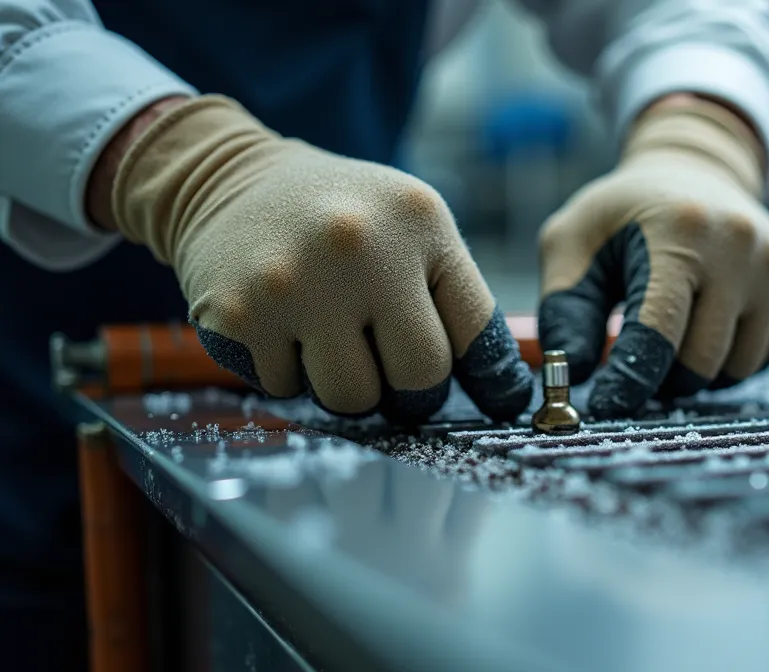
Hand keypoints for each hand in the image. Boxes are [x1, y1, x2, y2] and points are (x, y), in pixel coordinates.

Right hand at [108, 95, 532, 423]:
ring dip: (347, 383)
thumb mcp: (413, 225)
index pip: (474, 331)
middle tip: (393, 366)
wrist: (226, 180)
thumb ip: (457, 296)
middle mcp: (358, 249)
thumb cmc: (342, 215)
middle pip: (420, 378)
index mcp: (417, 221)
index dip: (490, 378)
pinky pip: (287, 391)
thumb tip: (505, 391)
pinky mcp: (238, 318)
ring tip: (330, 334)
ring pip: (352, 398)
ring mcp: (294, 285)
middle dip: (413, 388)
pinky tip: (282, 324)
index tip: (499, 402)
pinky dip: (289, 372)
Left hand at [538, 98, 768, 418]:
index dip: (629, 381)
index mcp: (679, 232)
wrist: (694, 172)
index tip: (605, 408)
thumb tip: (573, 377)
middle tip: (639, 361)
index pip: (658, 332)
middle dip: (663, 378)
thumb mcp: (571, 244)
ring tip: (674, 334)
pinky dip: (733, 359)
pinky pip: (766, 358)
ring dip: (698, 372)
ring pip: (737, 369)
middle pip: (700, 362)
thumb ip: (565, 312)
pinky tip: (710, 325)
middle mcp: (740, 246)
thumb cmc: (623, 217)